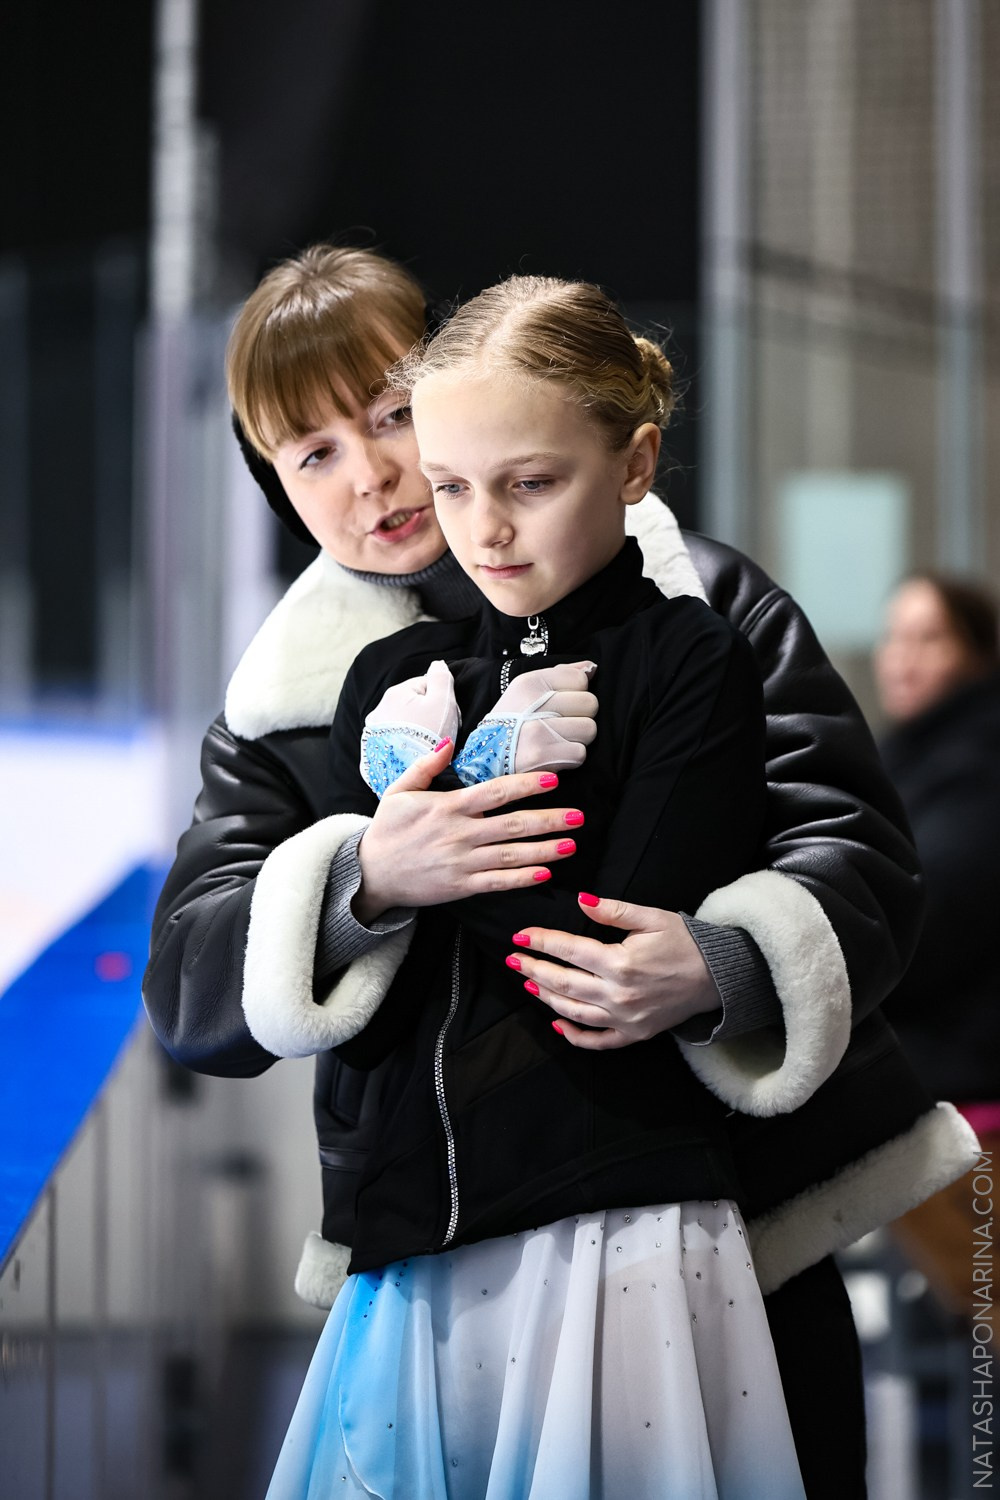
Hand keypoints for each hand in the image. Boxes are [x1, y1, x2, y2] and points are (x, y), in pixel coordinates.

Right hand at [354, 740, 583, 923]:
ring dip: (544, 850)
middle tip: (578, 817)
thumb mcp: (399, 790)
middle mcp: (459, 834)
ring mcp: (461, 862)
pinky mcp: (460, 887)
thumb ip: (426, 766)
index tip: (553, 781)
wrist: (370, 873)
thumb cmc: (387, 829)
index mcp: (448, 807)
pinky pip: (497, 883)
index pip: (495, 793)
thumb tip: (450, 743)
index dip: (526, 786)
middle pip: (512, 825)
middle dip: (548, 820)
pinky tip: (545, 873)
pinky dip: (522, 879)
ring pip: (511, 855)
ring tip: (571, 844)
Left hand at [360, 660, 459, 796]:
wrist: (410, 773)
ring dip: (415, 730)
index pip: (425, 686)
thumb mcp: (443, 701)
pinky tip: (414, 753)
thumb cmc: (430, 735)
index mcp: (396, 692)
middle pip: (413, 705)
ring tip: (427, 746)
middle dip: (427, 715)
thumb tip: (437, 664)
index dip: (442, 700)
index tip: (449, 717)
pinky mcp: (373, 751)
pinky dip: (404, 744)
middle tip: (440, 732)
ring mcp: (374, 731)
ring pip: (402, 724)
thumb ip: (441, 677)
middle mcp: (380, 709)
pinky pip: (393, 741)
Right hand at [453, 661, 597, 783]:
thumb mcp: (527, 688)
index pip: (580, 679)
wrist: (487, 756)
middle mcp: (533, 703)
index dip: (575, 694)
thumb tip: (592, 668)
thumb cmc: (513, 721)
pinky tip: (554, 754)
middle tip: (560, 725)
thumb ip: (562, 674)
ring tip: (557, 740)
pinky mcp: (542, 755)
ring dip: (577, 738)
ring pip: (589, 729)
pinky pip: (580, 753)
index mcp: (531, 682)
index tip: (558, 705)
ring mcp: (538, 730)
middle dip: (580, 716)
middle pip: (590, 703)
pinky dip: (570, 758)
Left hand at [506, 895, 720, 1049]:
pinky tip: (557, 1023)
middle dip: (534, 970)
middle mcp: (619, 995)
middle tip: (514, 960)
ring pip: (574, 1013)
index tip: (521, 935)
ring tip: (528, 984)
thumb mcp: (652, 918)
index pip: (569, 950)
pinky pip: (598, 1041)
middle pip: (563, 984)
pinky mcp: (635, 1034)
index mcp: (621, 963)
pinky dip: (574, 1036)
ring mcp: (626, 1019)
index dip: (542, 941)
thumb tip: (581, 900)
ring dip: (546, 998)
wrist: (719, 976)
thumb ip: (614, 911)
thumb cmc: (686, 942)